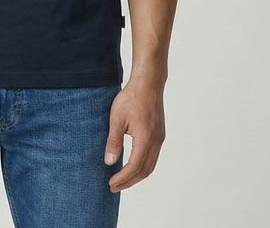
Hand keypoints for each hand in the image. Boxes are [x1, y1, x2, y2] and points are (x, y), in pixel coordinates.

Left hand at [103, 78, 165, 192]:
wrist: (148, 83)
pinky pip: (153, 157)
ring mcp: (160, 138)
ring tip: (122, 180)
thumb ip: (113, 141)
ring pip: (150, 165)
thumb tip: (109, 162)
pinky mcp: (159, 134)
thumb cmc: (131, 97)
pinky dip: (142, 166)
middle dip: (129, 181)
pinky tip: (132, 165)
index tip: (111, 183)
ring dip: (136, 176)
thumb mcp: (117, 118)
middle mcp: (156, 141)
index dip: (123, 178)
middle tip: (114, 187)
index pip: (134, 166)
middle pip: (145, 170)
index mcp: (145, 138)